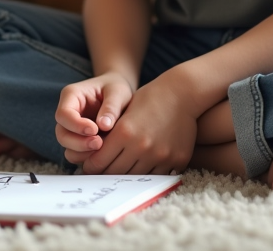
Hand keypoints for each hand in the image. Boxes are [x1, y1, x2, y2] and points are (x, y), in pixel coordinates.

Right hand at [54, 72, 134, 161]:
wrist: (119, 94)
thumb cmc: (116, 88)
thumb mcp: (118, 91)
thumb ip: (111, 107)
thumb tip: (103, 125)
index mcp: (71, 96)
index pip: (63, 114)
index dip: (76, 125)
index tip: (95, 130)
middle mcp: (68, 114)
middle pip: (61, 134)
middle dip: (78, 143)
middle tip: (99, 143)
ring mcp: (72, 129)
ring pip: (68, 147)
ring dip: (83, 152)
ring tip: (103, 149)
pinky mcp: (79, 140)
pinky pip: (77, 154)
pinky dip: (88, 157)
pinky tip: (103, 154)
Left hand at [79, 74, 198, 175]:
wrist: (183, 94)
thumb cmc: (150, 98)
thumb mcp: (125, 112)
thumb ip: (110, 134)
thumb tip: (94, 156)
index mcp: (124, 132)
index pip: (99, 161)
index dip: (91, 166)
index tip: (89, 167)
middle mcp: (141, 146)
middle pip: (114, 173)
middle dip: (105, 174)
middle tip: (101, 173)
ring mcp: (160, 155)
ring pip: (134, 178)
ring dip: (126, 177)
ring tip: (120, 173)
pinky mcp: (177, 160)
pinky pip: (156, 177)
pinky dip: (147, 174)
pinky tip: (142, 169)